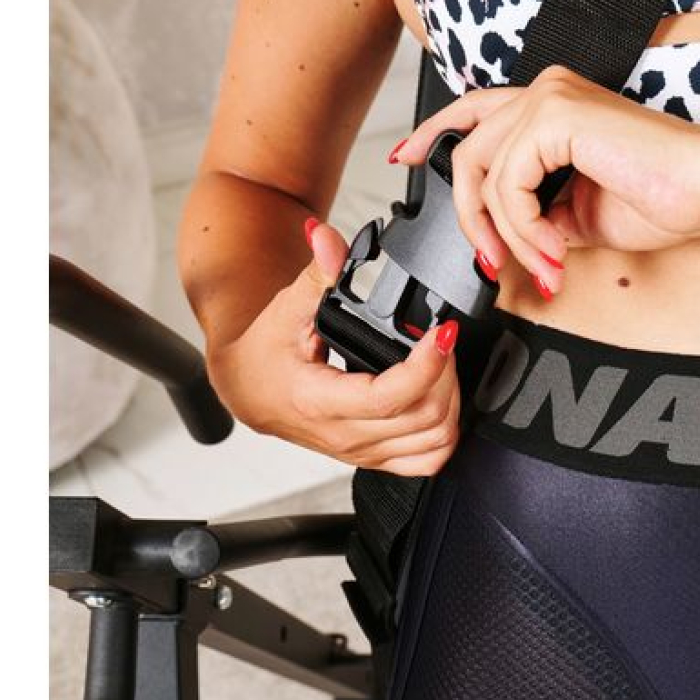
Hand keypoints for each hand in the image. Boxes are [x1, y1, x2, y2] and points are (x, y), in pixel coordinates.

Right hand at [206, 220, 461, 476]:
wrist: (248, 390)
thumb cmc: (264, 354)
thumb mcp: (287, 308)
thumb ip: (318, 274)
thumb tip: (326, 238)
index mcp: (321, 403)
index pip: (390, 396)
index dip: (428, 363)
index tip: (442, 332)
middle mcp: (345, 436)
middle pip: (425, 418)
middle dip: (446, 373)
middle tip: (441, 340)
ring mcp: (363, 453)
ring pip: (435, 442)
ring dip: (451, 401)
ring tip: (441, 366)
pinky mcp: (375, 458)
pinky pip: (428, 461)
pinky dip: (445, 432)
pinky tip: (439, 400)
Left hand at [393, 66, 699, 293]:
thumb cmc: (659, 197)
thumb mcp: (575, 215)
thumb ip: (534, 214)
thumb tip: (506, 238)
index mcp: (549, 107)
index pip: (472, 114)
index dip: (432, 134)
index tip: (407, 158)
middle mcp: (543, 93)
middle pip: (466, 154)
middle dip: (471, 219)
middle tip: (492, 261)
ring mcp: (547, 98)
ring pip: (482, 177)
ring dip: (509, 237)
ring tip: (545, 263)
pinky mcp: (554, 116)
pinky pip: (507, 186)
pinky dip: (523, 229)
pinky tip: (555, 248)